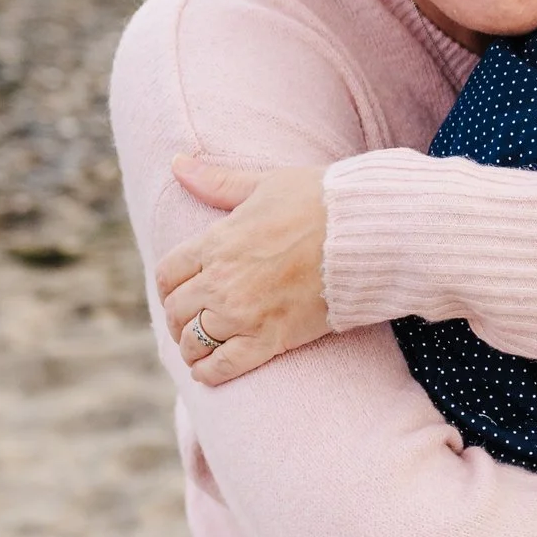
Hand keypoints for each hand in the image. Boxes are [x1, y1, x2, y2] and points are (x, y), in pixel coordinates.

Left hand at [154, 157, 330, 384]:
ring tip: (201, 346)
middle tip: (191, 320)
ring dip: (191, 346)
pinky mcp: (270, 339)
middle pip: (177, 310)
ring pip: (193, 341)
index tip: (181, 291)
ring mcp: (243, 313)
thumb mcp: (266, 183)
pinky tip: (209, 371)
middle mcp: (221, 281)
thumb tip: (177, 163)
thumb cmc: (321, 201)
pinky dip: (209, 373)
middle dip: (179, 316)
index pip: (168, 273)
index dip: (170, 286)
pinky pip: (222, 367)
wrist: (368, 235)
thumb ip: (218, 181)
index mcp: (217, 242)